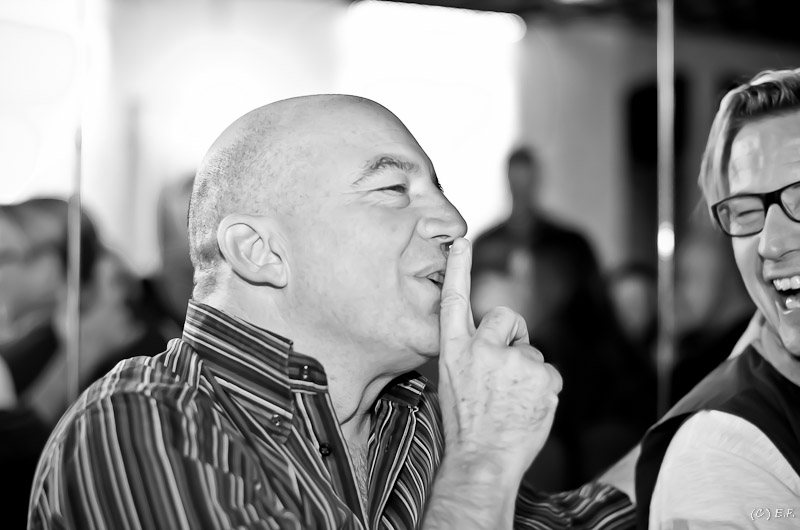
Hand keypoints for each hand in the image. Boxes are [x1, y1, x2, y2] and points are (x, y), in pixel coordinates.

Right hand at [438, 238, 561, 476]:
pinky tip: (528, 408)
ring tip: (513, 402)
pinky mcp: (540, 374)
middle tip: (506, 372)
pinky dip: (544, 390)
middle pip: (507, 317)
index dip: (459, 268)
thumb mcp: (452, 383)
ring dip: (527, 372)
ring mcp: (511, 360)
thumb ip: (471, 356)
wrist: (482, 461)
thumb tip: (496, 344)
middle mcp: (480, 348)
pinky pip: (549, 372)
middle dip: (513, 337)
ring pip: (531, 352)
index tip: (461, 242)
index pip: (454, 300)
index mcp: (453, 350)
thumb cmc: (467, 428)